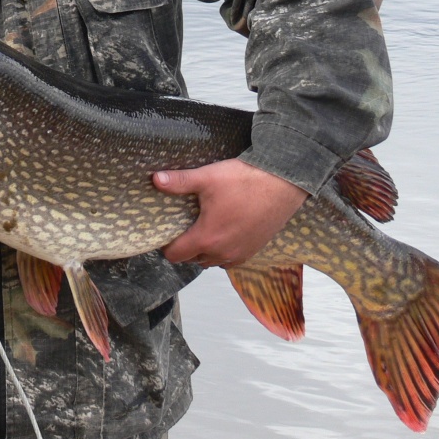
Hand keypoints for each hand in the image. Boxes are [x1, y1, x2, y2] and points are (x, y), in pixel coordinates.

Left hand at [155, 159, 307, 266]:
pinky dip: (224, 251)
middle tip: (186, 226)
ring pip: (212, 261)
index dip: (167, 246)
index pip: (176, 255)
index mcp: (206, 238)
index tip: (168, 232)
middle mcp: (222, 252)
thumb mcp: (207, 177)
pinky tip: (225, 232)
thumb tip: (155, 179)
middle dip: (186, 247)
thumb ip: (179, 181)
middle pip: (193, 259)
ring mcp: (240, 254)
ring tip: (205, 228)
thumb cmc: (245, 180)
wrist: (283, 183)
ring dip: (205, 250)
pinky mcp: (255, 250)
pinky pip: (231, 259)